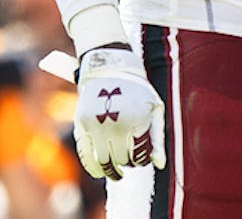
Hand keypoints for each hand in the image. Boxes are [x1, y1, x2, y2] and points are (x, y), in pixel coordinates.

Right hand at [73, 46, 165, 179]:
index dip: (141, 161)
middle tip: (129, 162)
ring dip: (110, 170)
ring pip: (103, 161)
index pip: (140, 156)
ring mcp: (97, 124)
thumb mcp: (154, 108)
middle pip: (121, 160)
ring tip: (116, 173)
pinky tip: (99, 172)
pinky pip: (85, 154)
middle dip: (126, 164)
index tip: (141, 158)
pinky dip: (92, 167)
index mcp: (137, 119)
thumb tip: (159, 165)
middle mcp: (116, 123)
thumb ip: (158, 137)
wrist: (109, 69)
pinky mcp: (82, 124)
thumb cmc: (137, 91)